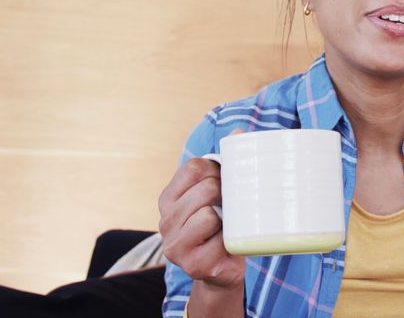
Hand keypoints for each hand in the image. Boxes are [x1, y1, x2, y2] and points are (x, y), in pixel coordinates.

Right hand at [158, 130, 244, 290]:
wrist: (222, 271)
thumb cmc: (222, 226)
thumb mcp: (218, 193)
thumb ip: (224, 162)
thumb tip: (238, 133)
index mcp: (168, 198)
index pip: (195, 167)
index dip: (218, 171)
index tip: (224, 183)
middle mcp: (165, 220)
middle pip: (206, 188)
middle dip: (226, 195)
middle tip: (229, 209)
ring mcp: (175, 245)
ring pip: (210, 214)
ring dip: (227, 220)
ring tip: (225, 229)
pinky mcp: (192, 264)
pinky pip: (219, 240)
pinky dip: (229, 241)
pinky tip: (225, 247)